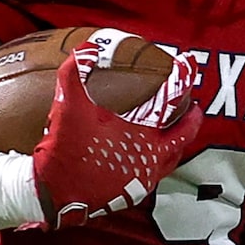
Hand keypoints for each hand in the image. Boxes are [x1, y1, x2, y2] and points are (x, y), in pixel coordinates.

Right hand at [32, 41, 202, 227]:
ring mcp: (139, 184)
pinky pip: (149, 176)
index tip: (191, 86)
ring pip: (166, 163)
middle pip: (180, 144)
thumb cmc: (67, 150)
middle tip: (189, 110)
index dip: (190, 104)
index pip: (182, 124)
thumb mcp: (69, 105)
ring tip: (166, 131)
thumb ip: (75, 72)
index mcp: (145, 144)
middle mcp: (148, 166)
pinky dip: (151, 162)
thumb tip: (85, 48)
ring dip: (170, 146)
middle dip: (187, 126)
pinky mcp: (127, 196)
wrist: (52, 191)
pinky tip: (139, 152)